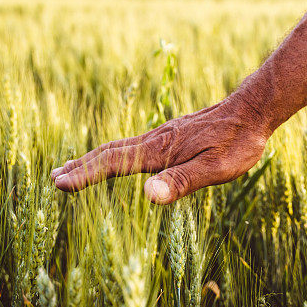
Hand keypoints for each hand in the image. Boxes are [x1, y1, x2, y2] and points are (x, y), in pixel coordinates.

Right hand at [51, 93, 269, 204]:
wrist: (253, 110)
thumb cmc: (238, 142)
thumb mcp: (215, 168)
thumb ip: (181, 182)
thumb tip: (148, 196)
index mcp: (160, 151)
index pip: (112, 163)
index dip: (85, 175)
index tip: (59, 184)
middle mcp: (156, 140)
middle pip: (108, 153)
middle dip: (80, 166)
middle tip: (53, 178)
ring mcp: (163, 135)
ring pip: (119, 147)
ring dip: (92, 159)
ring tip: (73, 168)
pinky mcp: (172, 134)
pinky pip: (132, 145)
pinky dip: (113, 154)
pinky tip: (117, 159)